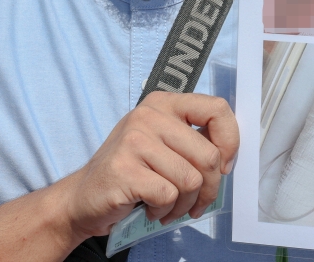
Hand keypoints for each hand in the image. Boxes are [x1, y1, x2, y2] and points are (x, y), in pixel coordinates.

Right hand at [60, 91, 238, 239]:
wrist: (84, 196)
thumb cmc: (130, 171)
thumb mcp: (162, 142)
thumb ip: (192, 140)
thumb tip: (228, 155)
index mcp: (163, 103)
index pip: (217, 109)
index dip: (230, 142)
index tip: (223, 165)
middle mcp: (149, 115)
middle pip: (208, 156)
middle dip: (208, 189)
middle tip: (195, 202)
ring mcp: (134, 140)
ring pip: (190, 180)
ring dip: (184, 204)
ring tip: (168, 206)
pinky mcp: (124, 169)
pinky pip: (168, 196)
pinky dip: (164, 211)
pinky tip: (150, 208)